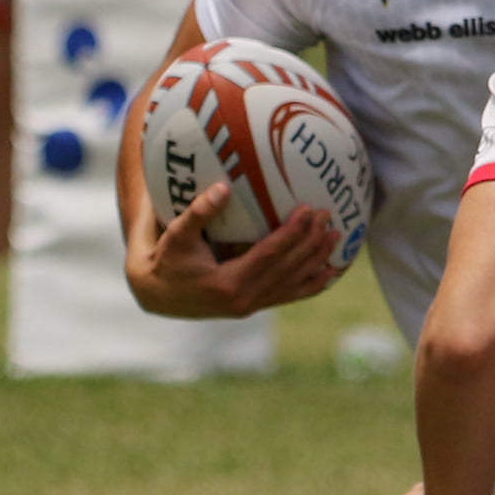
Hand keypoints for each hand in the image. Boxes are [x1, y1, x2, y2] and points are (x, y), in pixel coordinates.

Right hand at [126, 183, 338, 318]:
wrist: (157, 294)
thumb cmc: (165, 260)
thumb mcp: (176, 235)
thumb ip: (198, 213)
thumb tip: (223, 188)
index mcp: (228, 283)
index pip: (270, 255)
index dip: (292, 233)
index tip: (308, 210)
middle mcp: (245, 299)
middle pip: (288, 268)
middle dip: (311, 242)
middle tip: (328, 216)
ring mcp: (252, 306)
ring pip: (294, 283)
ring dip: (318, 260)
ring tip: (337, 237)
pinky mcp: (254, 307)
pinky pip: (289, 296)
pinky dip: (311, 285)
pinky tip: (330, 272)